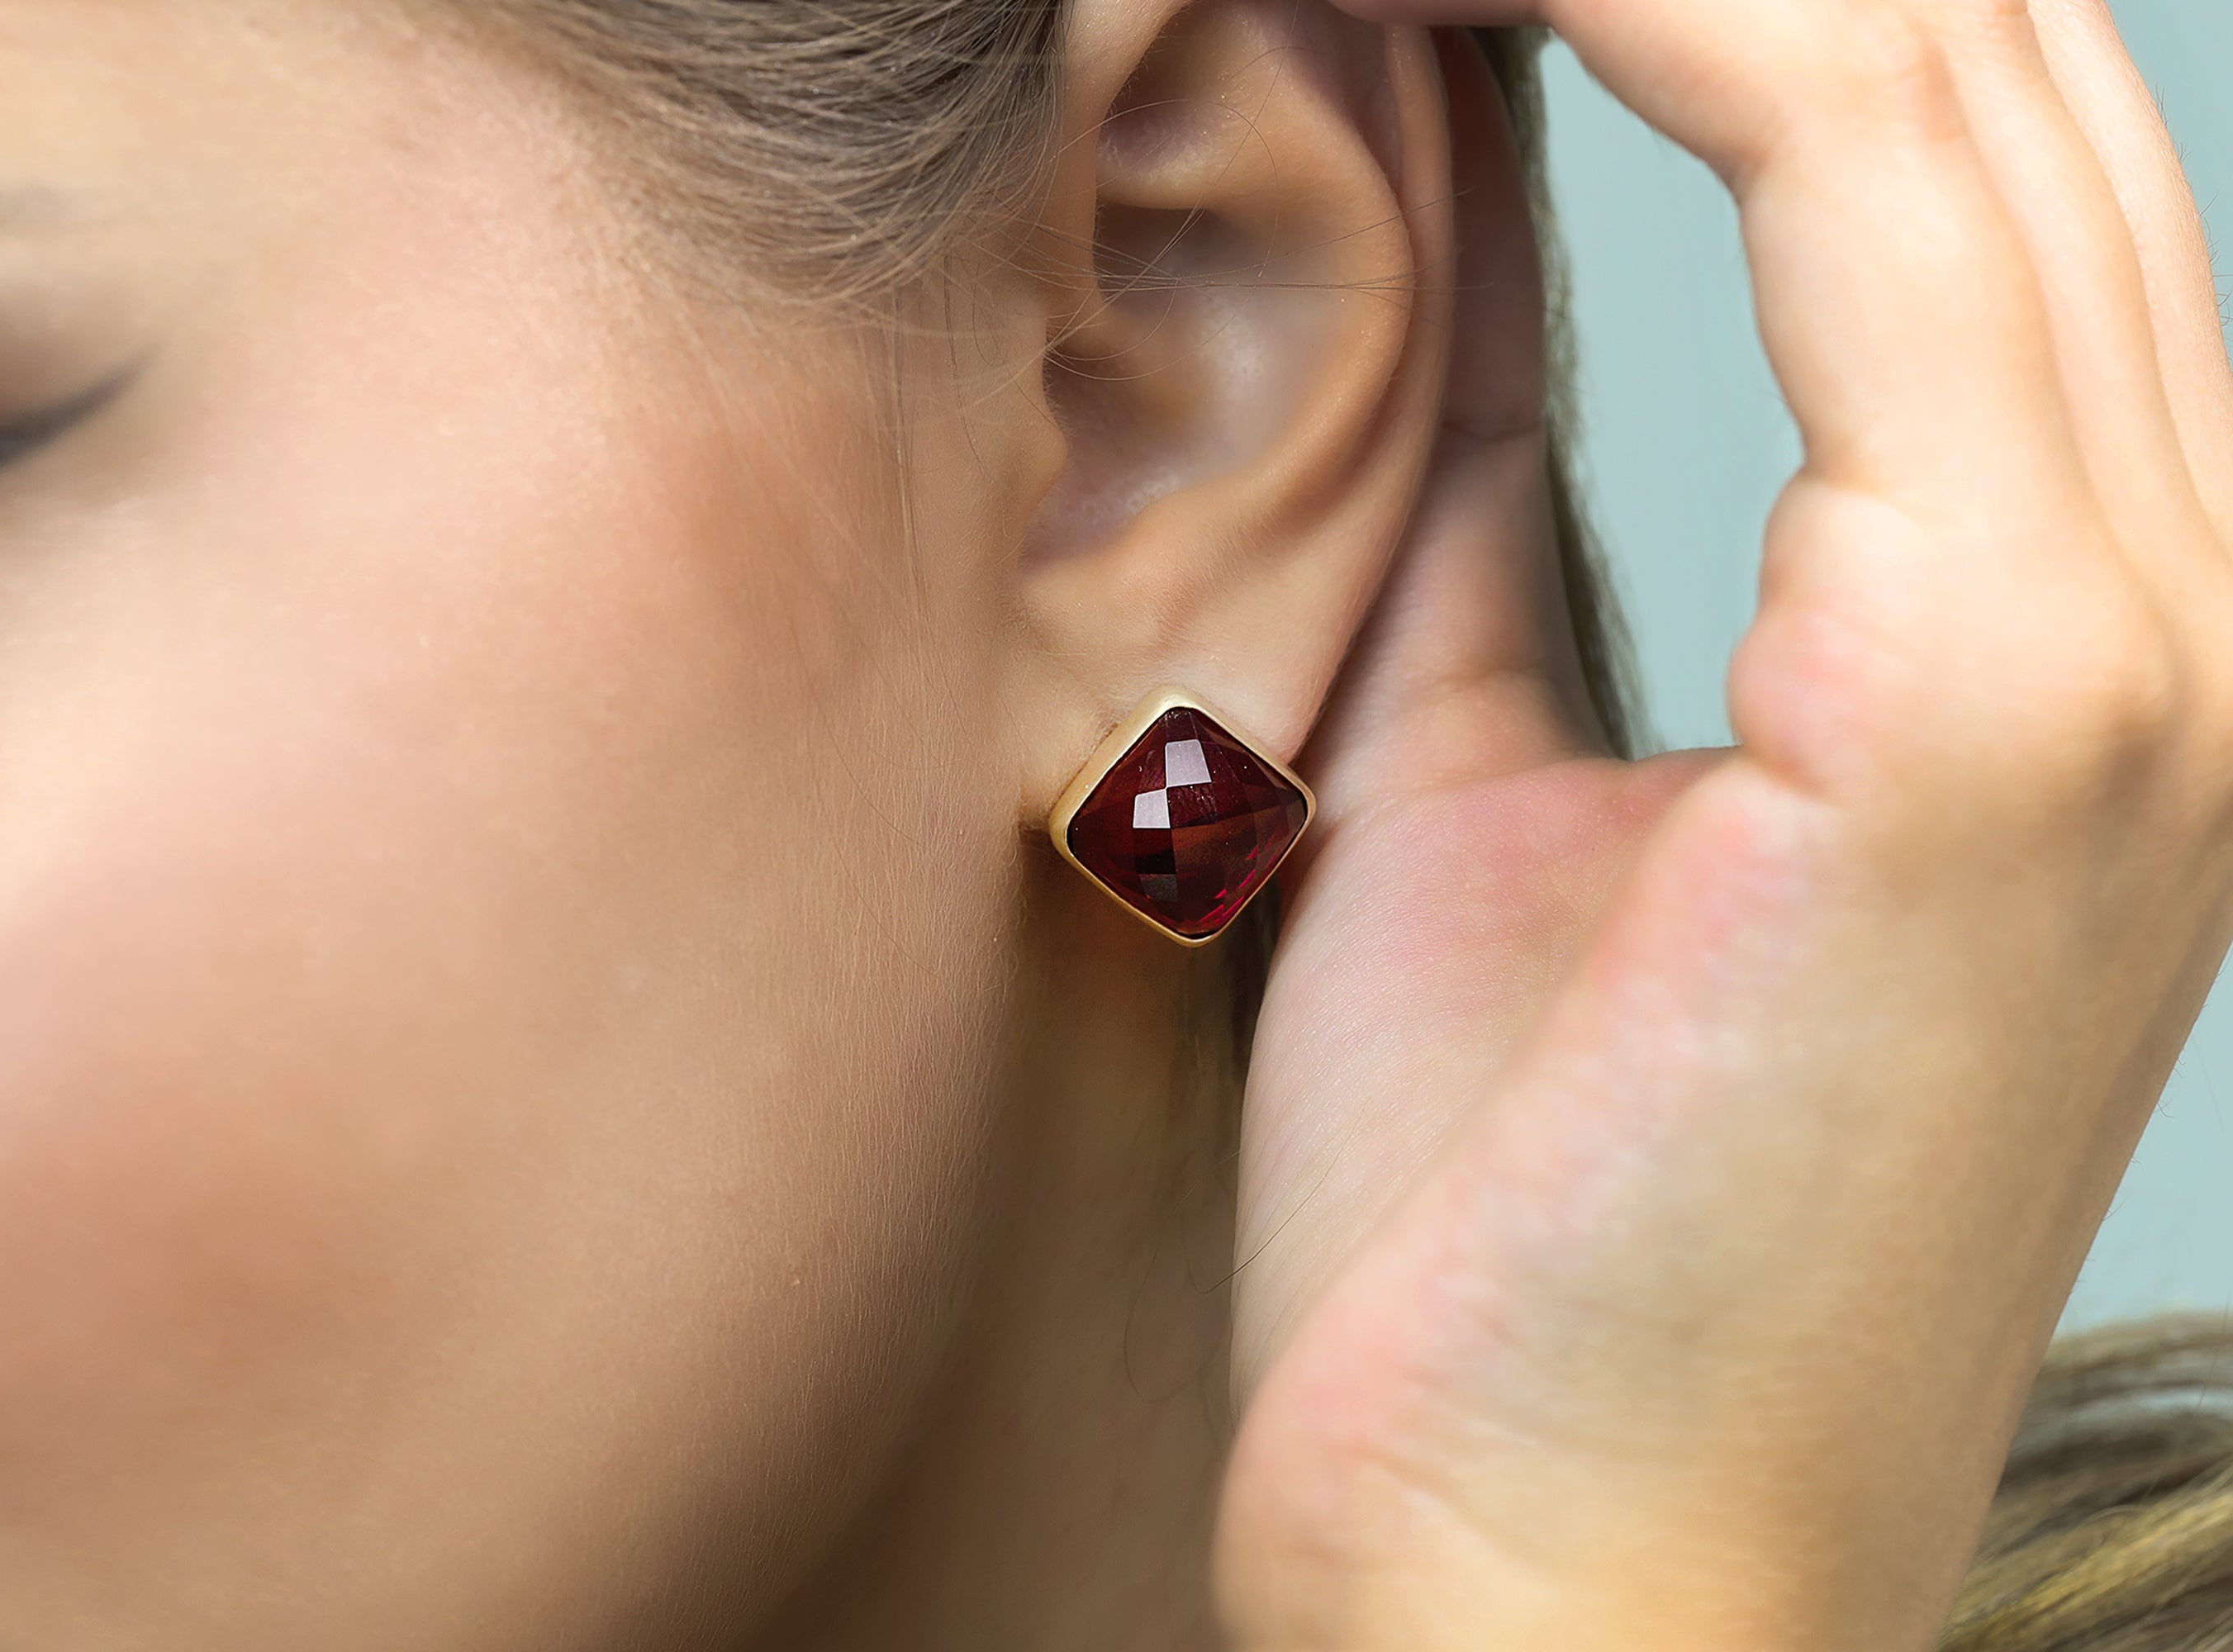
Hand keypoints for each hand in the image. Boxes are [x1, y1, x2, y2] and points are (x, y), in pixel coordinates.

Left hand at [1219, 7, 2232, 1649]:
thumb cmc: (1504, 1221)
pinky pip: (1864, 207)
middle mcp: (2183, 590)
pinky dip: (1665, 31)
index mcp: (2064, 618)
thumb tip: (1447, 229)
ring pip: (1937, 89)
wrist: (1541, 1565)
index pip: (1937, 152)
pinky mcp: (2021, 700)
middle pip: (1970, 71)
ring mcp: (2146, 632)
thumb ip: (1516, 491)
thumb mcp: (1497, 772)